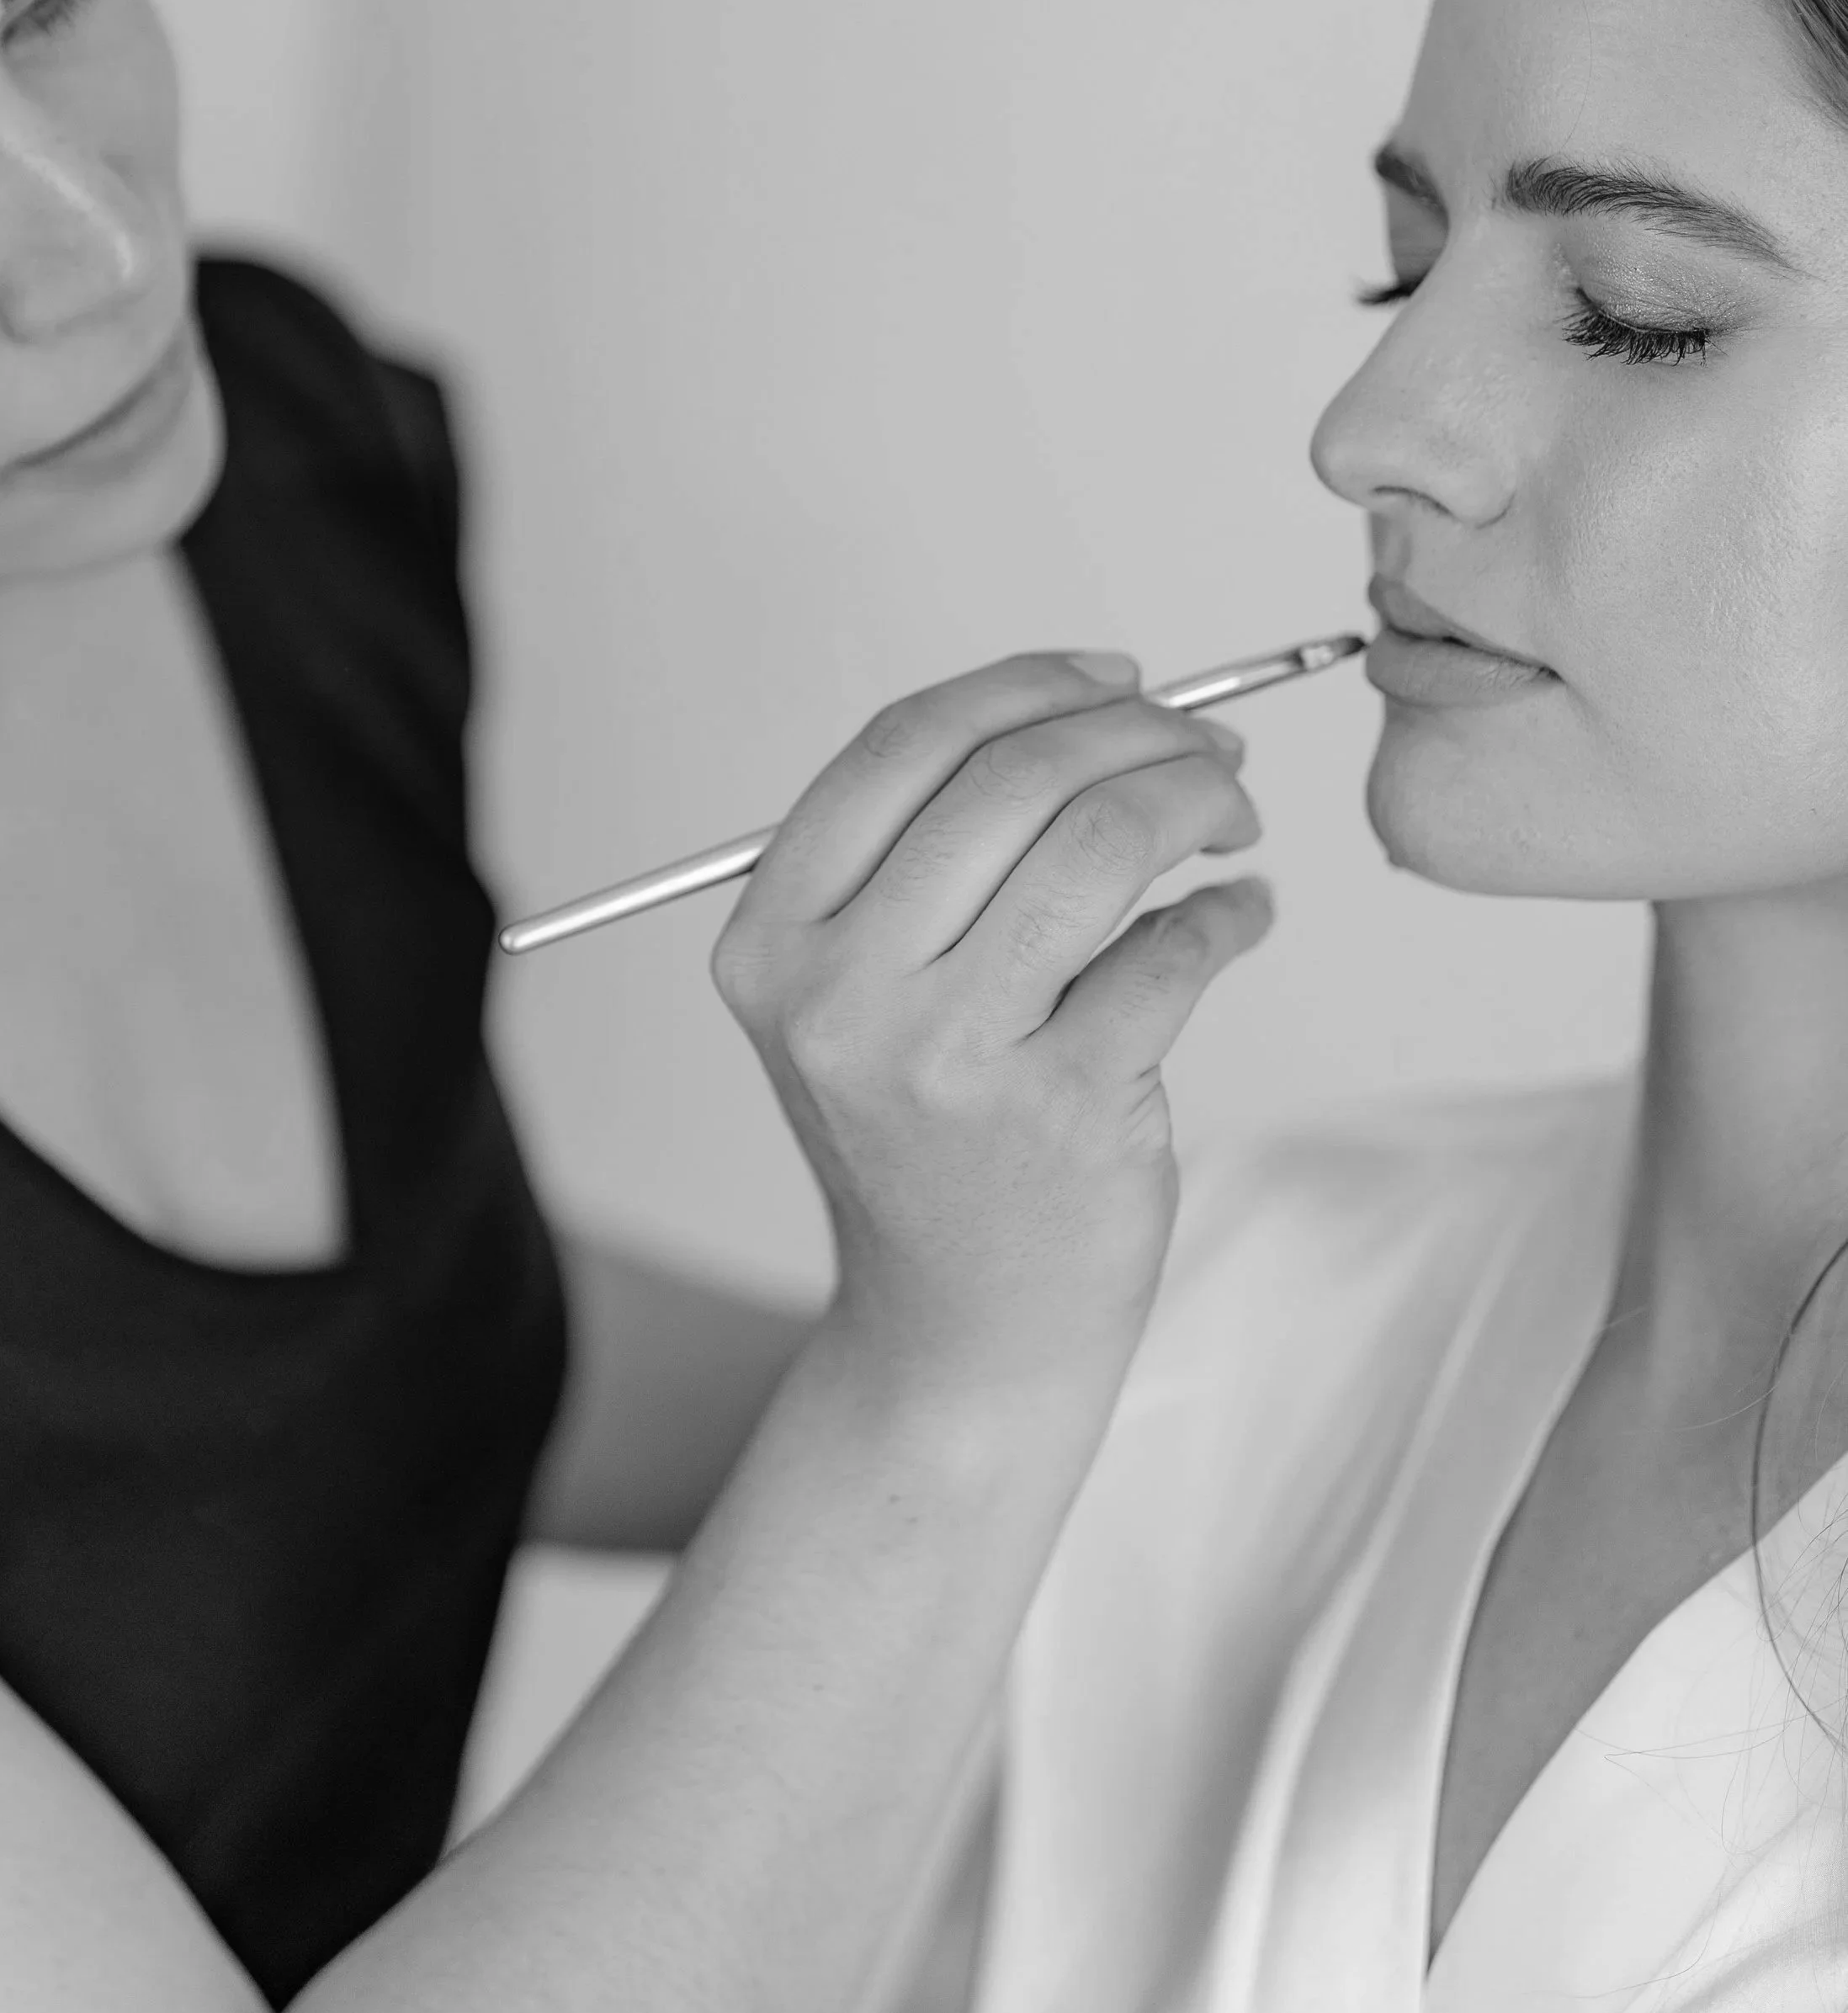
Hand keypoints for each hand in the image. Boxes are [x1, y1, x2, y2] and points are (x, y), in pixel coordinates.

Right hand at [711, 650, 1269, 1418]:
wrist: (959, 1331)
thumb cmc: (929, 1139)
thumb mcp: (861, 994)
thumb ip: (928, 856)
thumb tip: (1095, 708)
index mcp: (772, 940)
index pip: (901, 747)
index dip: (1025, 687)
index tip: (1117, 681)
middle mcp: (840, 995)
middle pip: (1011, 779)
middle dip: (1137, 735)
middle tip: (1205, 750)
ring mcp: (948, 1057)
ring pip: (1100, 845)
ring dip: (1195, 800)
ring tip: (1231, 817)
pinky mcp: (1062, 1111)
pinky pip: (1176, 952)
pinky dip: (1232, 912)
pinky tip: (1240, 917)